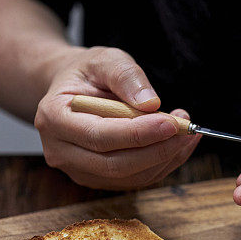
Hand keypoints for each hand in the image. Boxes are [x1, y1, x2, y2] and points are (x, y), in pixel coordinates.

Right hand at [34, 46, 200, 189]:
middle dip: (157, 150)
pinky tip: (178, 144)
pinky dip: (162, 164)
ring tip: (187, 133)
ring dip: (165, 158)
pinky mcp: (98, 179)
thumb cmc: (89, 74)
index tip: (171, 123)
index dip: (139, 133)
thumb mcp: (106, 60)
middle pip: (115, 164)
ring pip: (129, 176)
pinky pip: (136, 179)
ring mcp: (78, 170)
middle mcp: (60, 151)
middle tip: (186, 130)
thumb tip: (150, 103)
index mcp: (53, 118)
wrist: (75, 90)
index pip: (99, 136)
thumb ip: (126, 77)